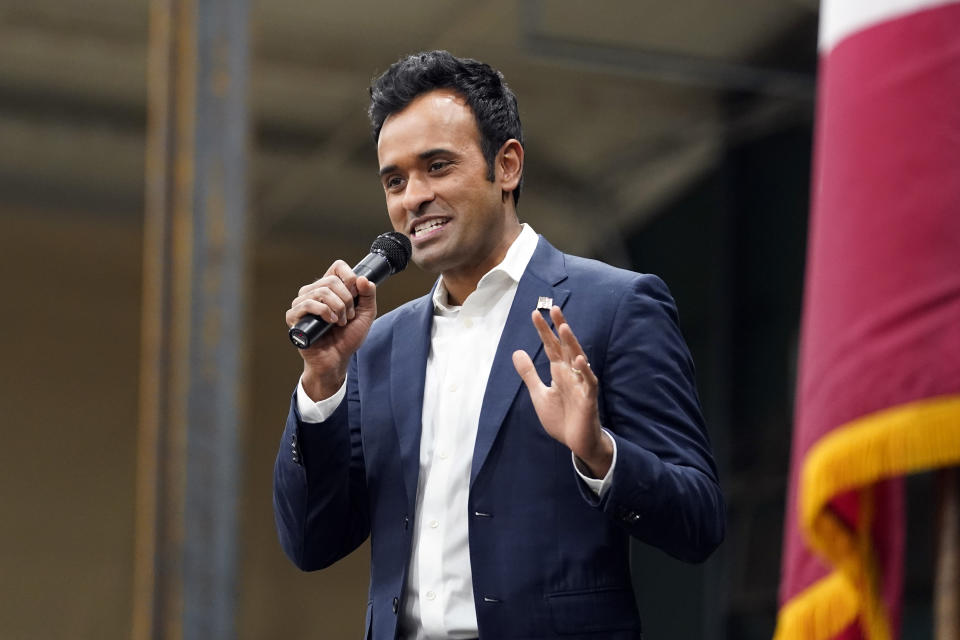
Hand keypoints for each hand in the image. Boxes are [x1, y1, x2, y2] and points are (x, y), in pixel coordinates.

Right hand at [285, 260, 377, 399]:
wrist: (337, 360)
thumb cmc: (347, 338)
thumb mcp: (366, 315)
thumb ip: (368, 295)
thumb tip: (362, 278)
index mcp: (330, 288)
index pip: (337, 267)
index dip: (349, 276)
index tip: (356, 293)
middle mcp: (313, 292)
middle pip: (331, 281)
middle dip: (346, 300)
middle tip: (349, 316)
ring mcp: (302, 303)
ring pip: (321, 291)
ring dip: (337, 308)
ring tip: (341, 322)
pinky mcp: (294, 316)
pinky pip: (307, 304)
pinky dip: (324, 312)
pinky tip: (331, 322)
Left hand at [512, 306, 612, 477]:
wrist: (577, 443)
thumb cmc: (561, 417)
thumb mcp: (539, 394)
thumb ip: (529, 373)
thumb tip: (516, 352)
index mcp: (559, 372)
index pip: (551, 346)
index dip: (543, 331)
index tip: (534, 314)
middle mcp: (571, 373)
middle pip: (565, 346)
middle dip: (559, 328)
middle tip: (553, 308)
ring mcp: (581, 384)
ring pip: (578, 359)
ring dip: (572, 344)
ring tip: (563, 327)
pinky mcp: (589, 398)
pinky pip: (588, 382)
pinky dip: (585, 371)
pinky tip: (580, 360)